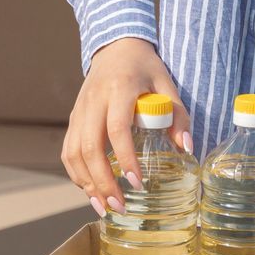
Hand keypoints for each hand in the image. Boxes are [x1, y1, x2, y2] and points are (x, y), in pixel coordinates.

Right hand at [63, 37, 191, 217]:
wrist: (115, 48)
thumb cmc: (144, 67)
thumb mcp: (166, 83)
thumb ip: (177, 115)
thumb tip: (186, 148)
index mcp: (119, 89)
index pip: (117, 129)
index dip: (125, 159)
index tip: (137, 182)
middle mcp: (93, 101)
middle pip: (90, 148)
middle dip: (102, 182)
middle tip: (118, 206)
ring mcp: (79, 110)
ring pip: (73, 153)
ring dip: (86, 183)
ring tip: (104, 206)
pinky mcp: (73, 118)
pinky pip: (68, 150)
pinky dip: (76, 173)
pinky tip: (90, 190)